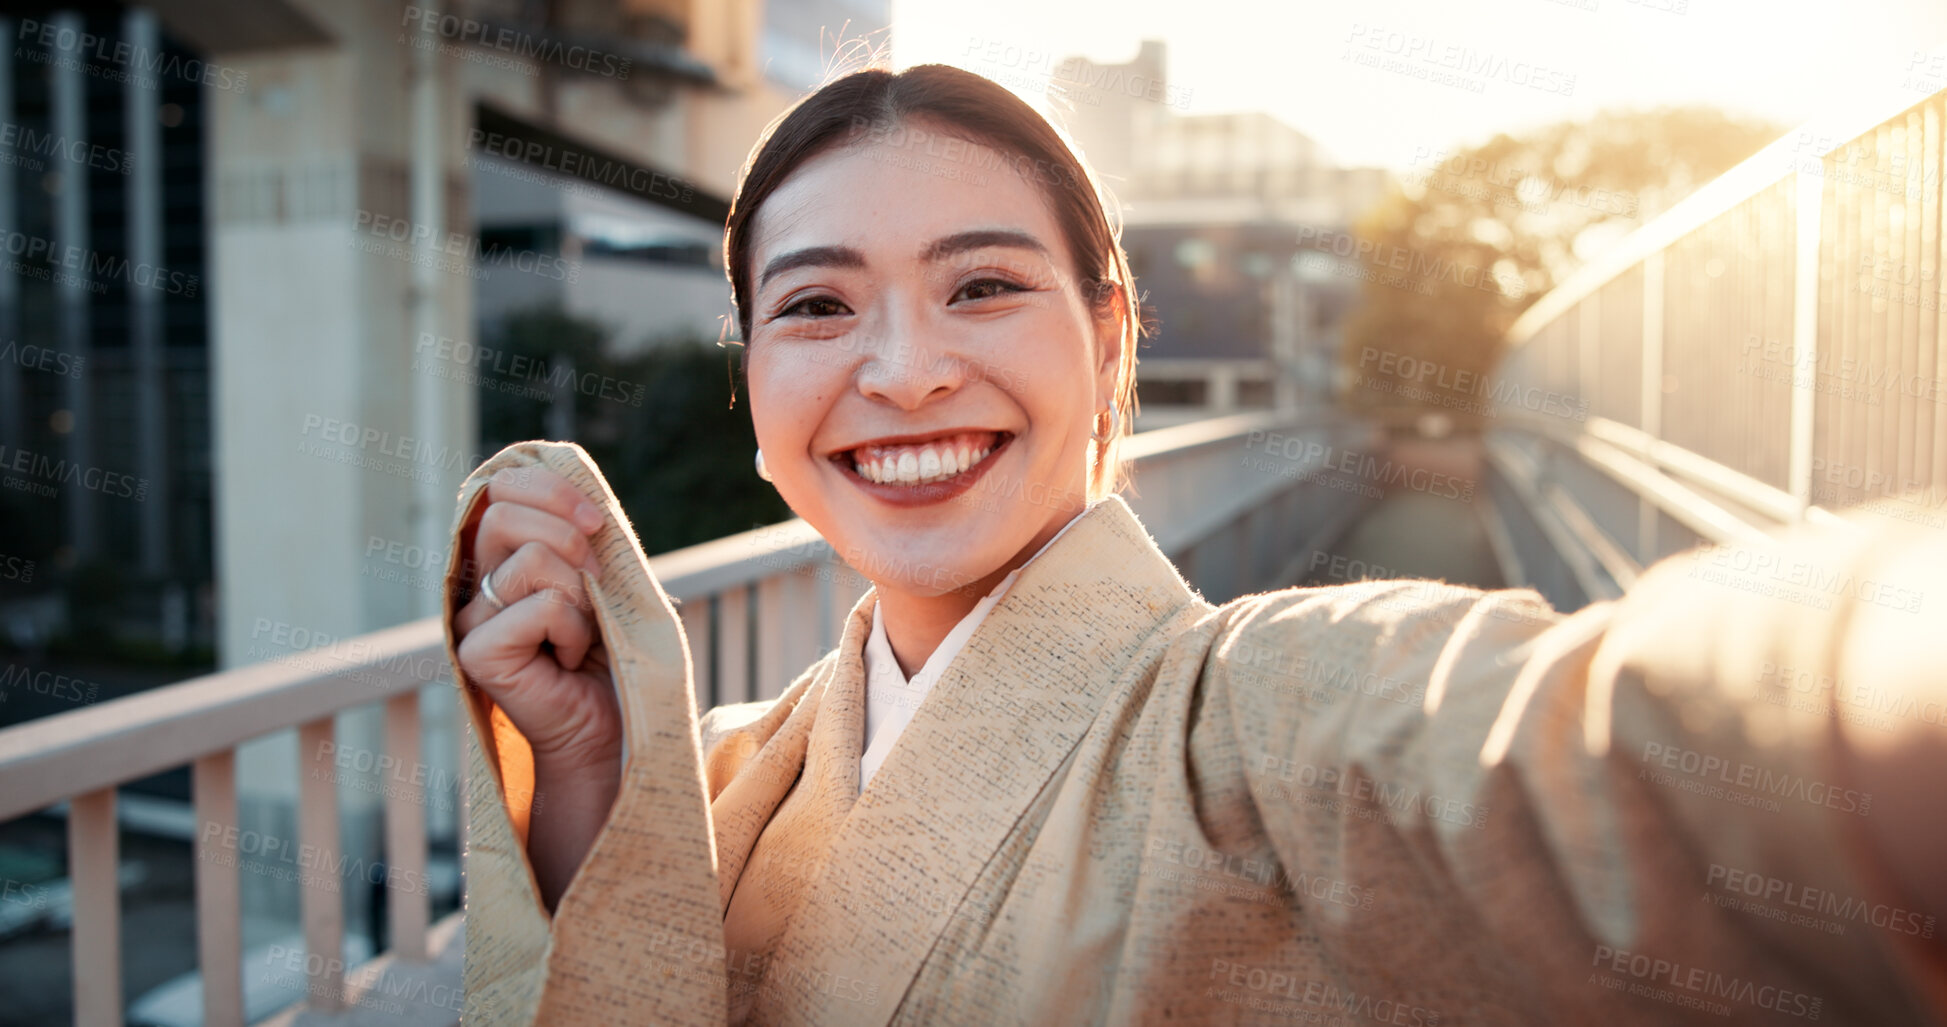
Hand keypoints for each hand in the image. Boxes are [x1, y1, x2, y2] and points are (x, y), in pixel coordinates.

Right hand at [450, 465, 623, 910]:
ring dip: (581, 598)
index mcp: (499, 558)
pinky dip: (575, 631)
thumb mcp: (604, 579)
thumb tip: (581, 492)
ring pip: (532, 562)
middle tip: (597, 581)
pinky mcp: (476, 654)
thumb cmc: (613, 654)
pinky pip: (542, 607)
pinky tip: (569, 662)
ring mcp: (470, 620)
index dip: (548, 488)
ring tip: (581, 636)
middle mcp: (474, 584)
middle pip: (504, 514)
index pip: (501, 488)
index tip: (598, 520)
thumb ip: (583, 535)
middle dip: (569, 535)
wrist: (612, 727)